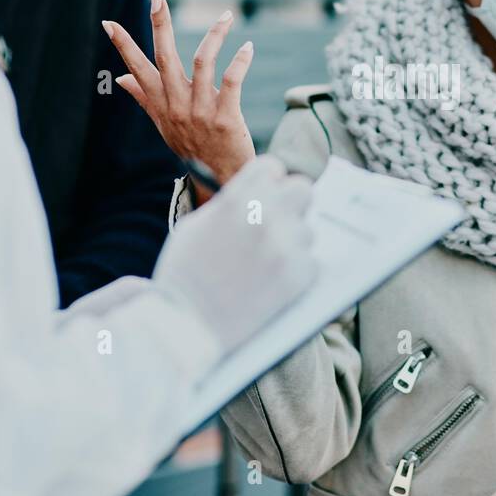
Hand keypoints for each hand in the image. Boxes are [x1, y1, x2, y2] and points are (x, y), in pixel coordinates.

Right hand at [104, 0, 255, 186]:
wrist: (222, 178)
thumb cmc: (194, 148)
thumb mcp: (164, 125)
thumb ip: (144, 98)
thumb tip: (121, 78)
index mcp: (162, 104)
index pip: (138, 69)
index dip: (123, 46)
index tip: (109, 23)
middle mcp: (177, 105)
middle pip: (165, 58)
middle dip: (159, 26)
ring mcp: (200, 111)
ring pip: (203, 61)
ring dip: (215, 35)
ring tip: (225, 16)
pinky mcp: (225, 116)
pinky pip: (231, 81)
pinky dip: (239, 61)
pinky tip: (246, 48)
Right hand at [154, 155, 316, 351]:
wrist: (184, 328)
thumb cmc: (183, 277)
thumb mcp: (195, 227)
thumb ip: (229, 204)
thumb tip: (256, 194)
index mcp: (236, 198)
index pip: (273, 167)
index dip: (270, 184)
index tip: (267, 197)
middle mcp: (264, 215)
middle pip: (303, 190)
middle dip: (292, 205)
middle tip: (280, 226)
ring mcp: (284, 246)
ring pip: (307, 232)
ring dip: (293, 246)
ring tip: (266, 268)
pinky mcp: (298, 276)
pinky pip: (312, 264)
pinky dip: (298, 275)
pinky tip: (274, 286)